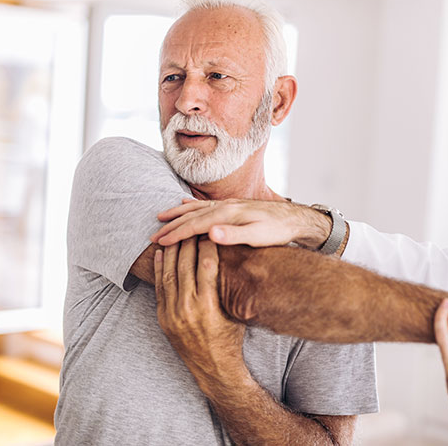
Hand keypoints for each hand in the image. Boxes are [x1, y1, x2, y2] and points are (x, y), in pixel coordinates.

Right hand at [150, 198, 330, 249]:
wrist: (295, 219)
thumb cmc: (278, 231)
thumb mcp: (258, 236)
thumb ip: (235, 235)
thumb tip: (211, 233)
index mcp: (228, 214)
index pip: (195, 225)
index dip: (176, 234)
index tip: (159, 243)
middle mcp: (226, 206)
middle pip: (192, 215)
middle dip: (171, 225)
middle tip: (152, 235)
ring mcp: (229, 204)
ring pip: (197, 207)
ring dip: (178, 213)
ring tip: (161, 218)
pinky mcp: (234, 206)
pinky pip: (206, 204)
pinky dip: (191, 205)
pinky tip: (185, 204)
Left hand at [154, 237, 245, 393]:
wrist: (214, 368)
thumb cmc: (231, 339)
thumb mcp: (236, 312)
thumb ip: (229, 288)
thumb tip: (236, 259)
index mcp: (209, 305)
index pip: (206, 265)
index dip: (208, 245)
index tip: (210, 230)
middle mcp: (188, 308)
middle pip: (185, 265)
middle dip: (188, 243)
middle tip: (192, 226)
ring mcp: (172, 314)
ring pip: (169, 274)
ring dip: (172, 252)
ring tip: (175, 235)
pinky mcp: (163, 318)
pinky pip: (159, 288)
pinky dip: (159, 269)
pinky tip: (160, 254)